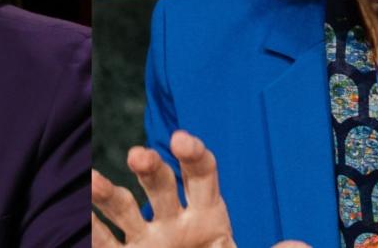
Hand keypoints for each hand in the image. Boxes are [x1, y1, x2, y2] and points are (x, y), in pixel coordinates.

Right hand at [91, 130, 309, 247]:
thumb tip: (299, 245)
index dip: (193, 155)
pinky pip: (104, 242)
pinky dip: (91, 227)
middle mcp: (173, 220)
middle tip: (139, 155)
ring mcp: (145, 240)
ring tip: (94, 180)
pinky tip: (78, 209)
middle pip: (161, 184)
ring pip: (123, 208)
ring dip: (108, 192)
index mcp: (209, 216)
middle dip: (150, 167)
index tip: (182, 141)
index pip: (202, 174)